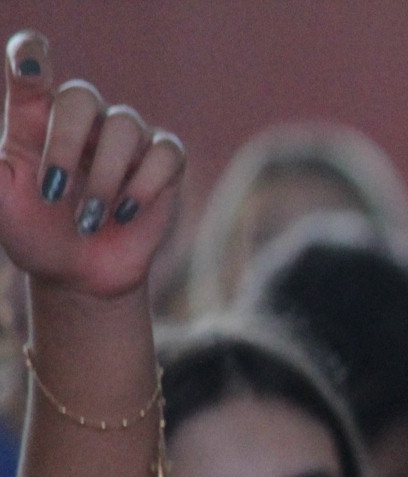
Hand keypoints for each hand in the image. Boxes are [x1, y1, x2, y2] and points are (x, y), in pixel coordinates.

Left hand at [0, 34, 184, 299]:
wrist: (79, 275)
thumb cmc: (33, 232)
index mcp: (34, 117)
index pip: (32, 68)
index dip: (31, 55)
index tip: (27, 64)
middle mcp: (83, 120)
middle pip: (80, 96)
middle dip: (64, 143)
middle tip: (54, 193)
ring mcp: (126, 140)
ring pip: (125, 127)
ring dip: (104, 178)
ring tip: (89, 219)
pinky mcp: (163, 166)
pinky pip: (166, 154)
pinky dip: (145, 185)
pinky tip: (125, 214)